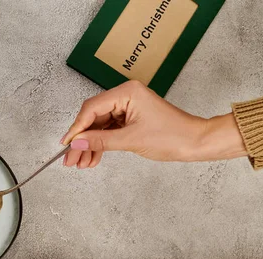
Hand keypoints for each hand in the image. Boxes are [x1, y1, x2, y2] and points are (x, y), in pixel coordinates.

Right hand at [61, 80, 247, 167]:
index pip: (92, 109)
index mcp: (127, 92)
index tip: (66, 144)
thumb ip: (100, 141)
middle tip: (70, 158)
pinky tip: (92, 158)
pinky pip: (108, 131)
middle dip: (81, 140)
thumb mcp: (131, 140)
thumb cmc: (173, 136)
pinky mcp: (129, 119)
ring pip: (98, 127)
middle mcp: (125, 96)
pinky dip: (100, 145)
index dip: (77, 128)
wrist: (196, 143)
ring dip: (89, 145)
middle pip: (92, 118)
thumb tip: (77, 143)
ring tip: (81, 163)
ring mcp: (127, 108)